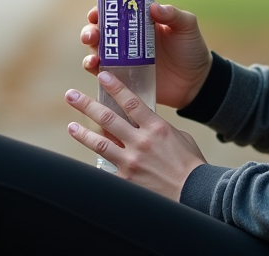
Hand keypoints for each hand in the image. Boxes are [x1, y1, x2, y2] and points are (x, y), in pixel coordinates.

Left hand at [66, 71, 206, 199]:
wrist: (196, 193)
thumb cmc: (191, 164)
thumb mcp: (179, 137)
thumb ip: (158, 128)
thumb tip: (144, 124)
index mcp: (156, 127)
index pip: (130, 101)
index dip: (114, 86)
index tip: (101, 75)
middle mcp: (141, 141)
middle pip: (108, 118)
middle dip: (86, 105)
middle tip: (71, 95)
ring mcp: (132, 161)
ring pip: (100, 143)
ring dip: (82, 133)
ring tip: (71, 126)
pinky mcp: (127, 181)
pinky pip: (105, 171)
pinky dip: (94, 166)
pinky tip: (83, 164)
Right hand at [81, 3, 212, 108]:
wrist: (196, 82)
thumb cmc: (192, 49)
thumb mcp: (186, 27)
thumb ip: (173, 15)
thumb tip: (154, 7)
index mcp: (139, 22)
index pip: (114, 12)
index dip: (101, 10)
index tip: (96, 12)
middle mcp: (126, 39)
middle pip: (100, 31)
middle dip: (90, 30)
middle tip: (93, 34)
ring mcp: (123, 59)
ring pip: (96, 50)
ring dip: (89, 50)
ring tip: (94, 54)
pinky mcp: (123, 78)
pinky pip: (102, 73)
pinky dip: (93, 69)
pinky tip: (95, 67)